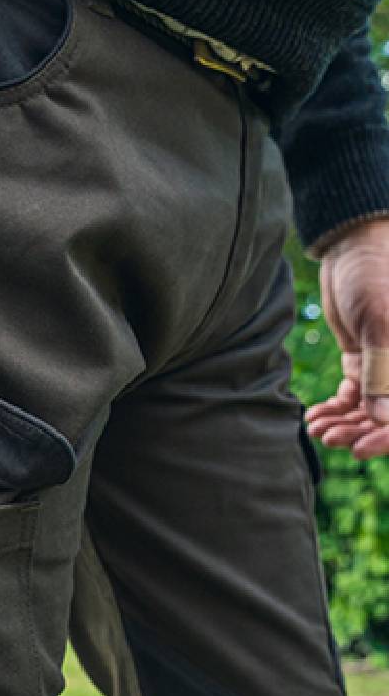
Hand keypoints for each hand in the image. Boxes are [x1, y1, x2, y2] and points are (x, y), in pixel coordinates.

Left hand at [304, 218, 388, 459]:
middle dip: (359, 431)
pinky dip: (336, 408)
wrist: (350, 246)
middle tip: (326, 437)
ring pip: (369, 410)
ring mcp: (386, 366)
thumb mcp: (379, 321)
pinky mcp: (365, 360)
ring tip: (315, 428)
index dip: (387, 437)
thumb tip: (382, 421)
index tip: (358, 449)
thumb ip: (382, 371)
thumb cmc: (375, 275)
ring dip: (344, 423)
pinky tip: (313, 416)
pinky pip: (354, 395)